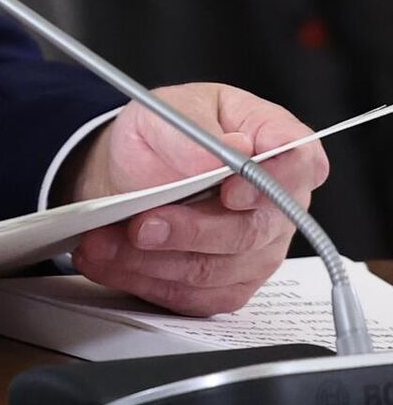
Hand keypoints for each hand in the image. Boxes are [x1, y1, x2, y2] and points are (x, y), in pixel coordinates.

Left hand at [67, 84, 327, 315]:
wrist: (132, 165)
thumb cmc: (162, 131)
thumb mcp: (165, 109)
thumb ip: (194, 129)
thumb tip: (229, 150)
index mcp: (271, 140)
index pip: (299, 162)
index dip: (270, 181)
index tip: (229, 189)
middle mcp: (276, 202)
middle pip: (253, 228)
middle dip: (191, 230)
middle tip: (143, 225)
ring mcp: (258, 248)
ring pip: (218, 268)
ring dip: (156, 260)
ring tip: (105, 243)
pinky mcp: (230, 284)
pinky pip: (195, 294)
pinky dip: (146, 279)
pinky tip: (110, 260)